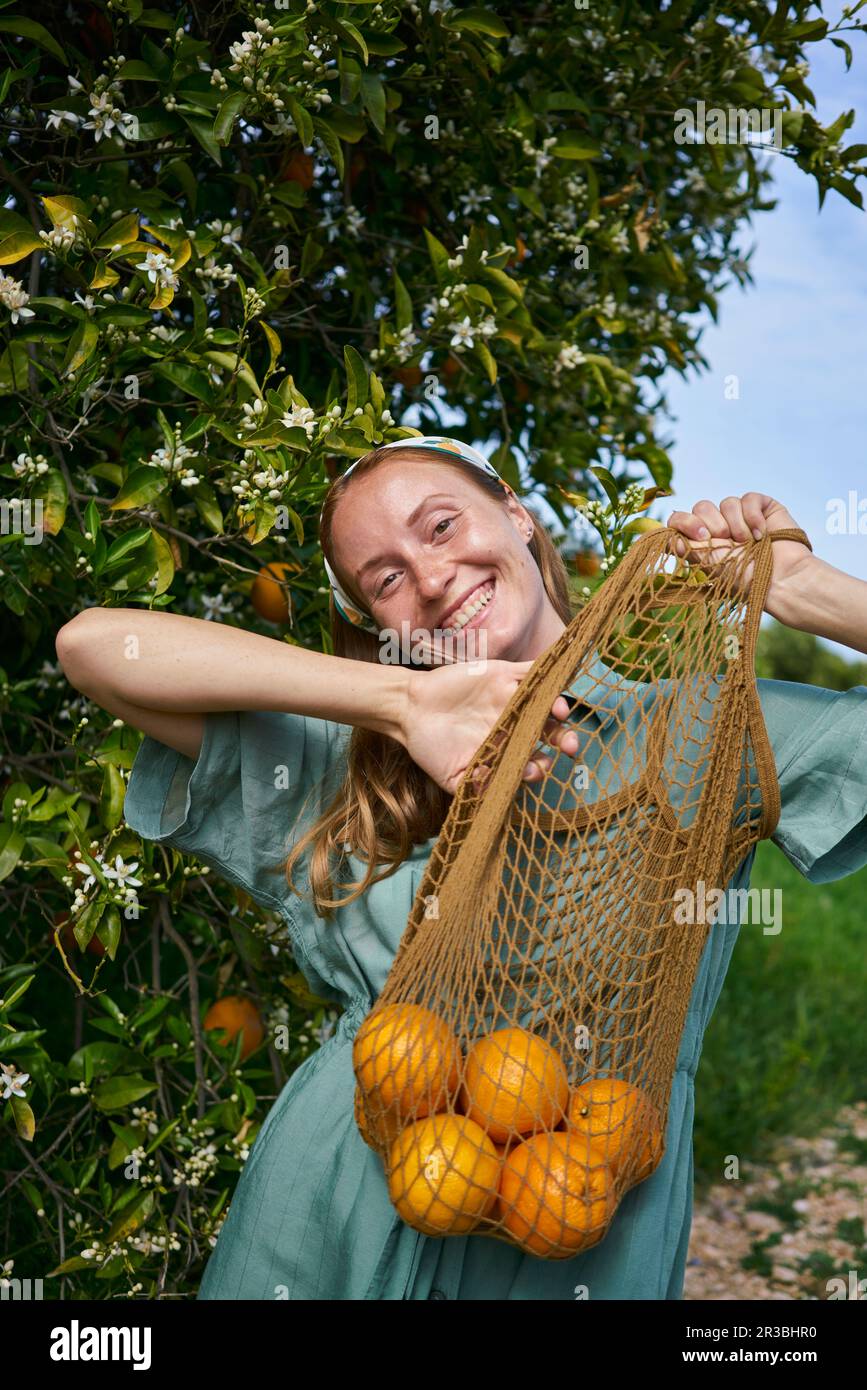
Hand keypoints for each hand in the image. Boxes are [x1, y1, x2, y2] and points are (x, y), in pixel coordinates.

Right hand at [401, 660, 579, 796]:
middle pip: (549, 731)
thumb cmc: (431, 747)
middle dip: (563, 739)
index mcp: (506, 749)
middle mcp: (514, 724)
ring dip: (557, 705)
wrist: (409, 710)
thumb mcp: (454, 777)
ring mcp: (510, 698)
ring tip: (560, 712)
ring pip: (545, 700)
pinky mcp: (503, 674)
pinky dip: (548, 669)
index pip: (535, 758)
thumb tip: (499, 802)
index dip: (542, 765)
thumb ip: (477, 789)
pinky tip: (559, 671)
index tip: (535, 771)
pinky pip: (532, 670)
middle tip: (570, 745)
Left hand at [665, 493, 810, 598]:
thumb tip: (663, 538)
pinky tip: (762, 534)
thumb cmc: (745, 580)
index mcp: (703, 541)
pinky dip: (753, 517)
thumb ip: (686, 549)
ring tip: (748, 543)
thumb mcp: (709, 566)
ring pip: (726, 502)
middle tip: (725, 540)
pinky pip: (748, 499)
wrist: (780, 579)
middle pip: (701, 506)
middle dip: (710, 523)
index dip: (684, 521)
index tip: (700, 537)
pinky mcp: (761, 508)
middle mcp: (720, 526)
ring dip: (735, 524)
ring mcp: (741, 516)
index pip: (681, 519)